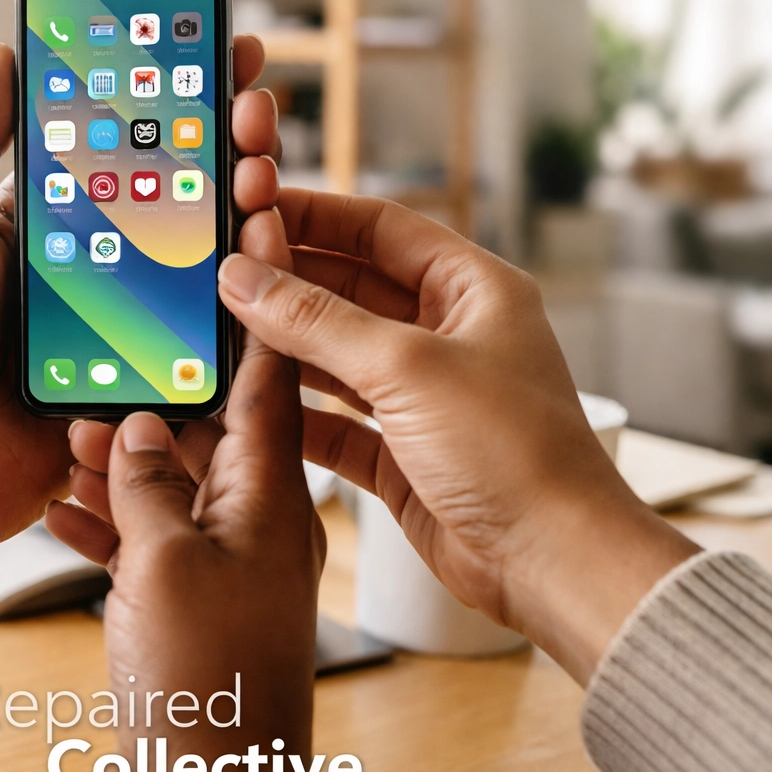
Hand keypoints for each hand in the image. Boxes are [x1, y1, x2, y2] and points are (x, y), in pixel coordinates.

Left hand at [0, 36, 286, 641]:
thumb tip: (0, 57)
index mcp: (42, 223)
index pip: (113, 144)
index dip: (162, 96)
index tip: (211, 45)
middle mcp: (92, 267)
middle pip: (172, 195)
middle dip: (219, 143)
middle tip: (254, 105)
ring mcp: (122, 325)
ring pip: (197, 261)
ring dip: (236, 212)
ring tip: (262, 168)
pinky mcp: (142, 383)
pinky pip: (198, 339)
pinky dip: (235, 300)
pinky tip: (265, 254)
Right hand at [45, 339, 327, 771]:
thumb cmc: (213, 686)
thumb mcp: (168, 566)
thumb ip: (147, 486)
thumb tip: (136, 430)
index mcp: (271, 492)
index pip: (269, 369)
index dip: (260, 297)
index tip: (252, 226)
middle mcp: (259, 515)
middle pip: (213, 420)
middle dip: (161, 383)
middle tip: (111, 346)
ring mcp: (231, 559)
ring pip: (177, 478)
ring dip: (127, 452)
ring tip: (72, 429)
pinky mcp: (202, 599)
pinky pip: (158, 536)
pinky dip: (115, 516)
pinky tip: (65, 504)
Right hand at [216, 192, 698, 682]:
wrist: (552, 563)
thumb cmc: (513, 453)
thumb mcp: (407, 368)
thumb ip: (317, 321)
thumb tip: (245, 276)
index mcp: (473, 290)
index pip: (381, 228)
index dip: (316, 215)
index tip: (251, 209)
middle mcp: (450, 335)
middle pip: (352, 288)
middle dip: (288, 281)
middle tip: (219, 272)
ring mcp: (426, 396)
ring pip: (339, 354)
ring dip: (285, 345)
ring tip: (220, 329)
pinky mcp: (404, 453)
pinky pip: (337, 419)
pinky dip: (296, 411)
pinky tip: (250, 402)